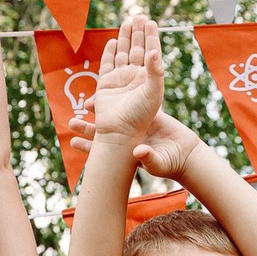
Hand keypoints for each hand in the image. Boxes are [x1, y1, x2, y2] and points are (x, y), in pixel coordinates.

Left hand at [68, 107, 200, 182]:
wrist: (185, 154)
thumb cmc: (171, 163)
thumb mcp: (159, 163)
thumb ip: (149, 158)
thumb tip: (138, 152)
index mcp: (126, 150)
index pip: (102, 149)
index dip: (88, 146)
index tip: (73, 142)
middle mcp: (128, 137)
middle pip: (103, 132)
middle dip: (87, 128)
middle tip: (70, 123)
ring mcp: (137, 126)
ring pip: (116, 116)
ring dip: (101, 111)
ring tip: (87, 103)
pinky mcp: (148, 116)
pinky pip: (132, 105)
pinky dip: (123, 100)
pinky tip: (112, 92)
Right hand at [79, 14, 163, 140]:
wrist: (119, 133)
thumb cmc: (139, 116)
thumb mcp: (153, 93)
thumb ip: (154, 71)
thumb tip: (153, 51)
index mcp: (148, 78)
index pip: (151, 52)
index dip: (151, 37)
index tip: (152, 23)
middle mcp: (135, 77)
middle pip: (137, 49)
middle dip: (138, 33)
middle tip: (140, 16)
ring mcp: (120, 80)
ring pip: (123, 53)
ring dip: (126, 38)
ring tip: (128, 22)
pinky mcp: (106, 84)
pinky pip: (108, 64)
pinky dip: (111, 52)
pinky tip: (114, 41)